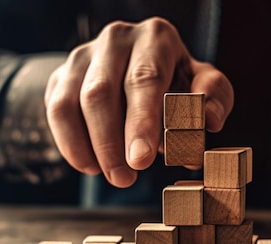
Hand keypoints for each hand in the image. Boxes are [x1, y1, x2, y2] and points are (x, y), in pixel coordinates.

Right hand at [44, 17, 233, 187]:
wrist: (136, 67)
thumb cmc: (176, 82)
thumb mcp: (202, 85)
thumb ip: (214, 98)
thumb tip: (210, 120)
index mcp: (155, 37)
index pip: (144, 78)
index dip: (141, 121)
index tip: (141, 160)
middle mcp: (116, 39)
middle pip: (101, 92)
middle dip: (111, 142)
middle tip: (125, 179)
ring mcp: (83, 55)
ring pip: (71, 104)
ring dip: (89, 148)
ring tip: (112, 176)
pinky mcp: (62, 76)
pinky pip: (56, 112)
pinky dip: (70, 145)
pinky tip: (90, 165)